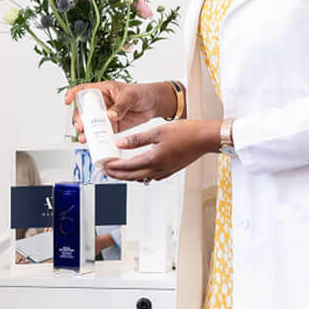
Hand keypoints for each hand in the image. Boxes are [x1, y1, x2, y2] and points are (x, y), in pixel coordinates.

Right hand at [64, 81, 171, 141]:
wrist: (154, 105)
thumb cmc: (141, 94)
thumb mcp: (130, 97)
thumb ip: (120, 106)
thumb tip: (109, 116)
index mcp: (102, 90)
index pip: (83, 90)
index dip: (73, 94)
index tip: (68, 101)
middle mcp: (100, 104)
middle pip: (83, 111)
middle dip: (79, 119)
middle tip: (82, 126)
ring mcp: (104, 116)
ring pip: (89, 124)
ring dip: (85, 131)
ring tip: (84, 138)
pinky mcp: (111, 127)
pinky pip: (100, 133)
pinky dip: (96, 139)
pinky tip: (93, 143)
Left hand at [101, 120, 221, 181]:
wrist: (205, 139)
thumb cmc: (186, 132)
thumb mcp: (157, 131)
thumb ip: (137, 139)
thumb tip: (120, 143)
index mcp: (153, 159)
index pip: (126, 166)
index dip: (113, 166)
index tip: (103, 164)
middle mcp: (158, 169)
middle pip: (130, 176)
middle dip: (115, 174)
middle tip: (104, 170)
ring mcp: (164, 172)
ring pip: (140, 178)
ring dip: (126, 176)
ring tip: (116, 171)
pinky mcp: (169, 170)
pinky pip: (150, 177)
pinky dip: (139, 175)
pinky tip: (136, 170)